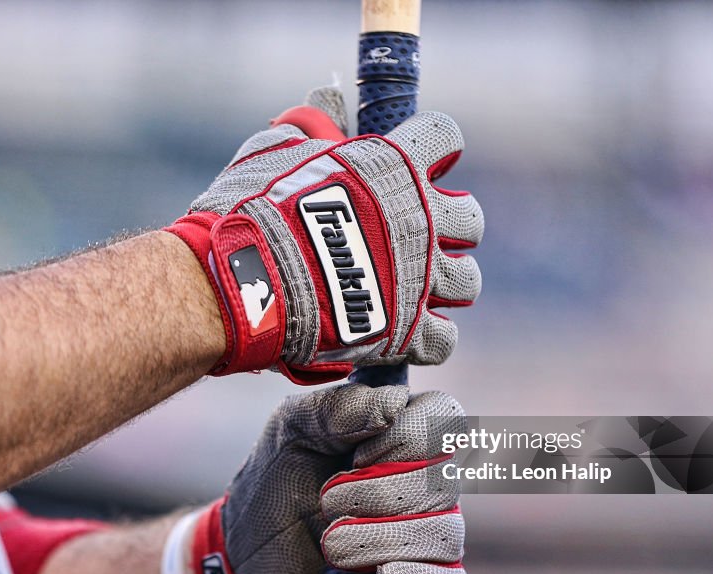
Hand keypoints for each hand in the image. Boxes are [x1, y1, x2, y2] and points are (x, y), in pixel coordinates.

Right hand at [166, 88, 482, 383]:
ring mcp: (419, 278)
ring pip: (466, 280)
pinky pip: (444, 338)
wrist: (242, 282)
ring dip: (444, 283)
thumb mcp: (272, 152)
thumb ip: (310, 124)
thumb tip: (328, 97)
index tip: (420, 163)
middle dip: (450, 226)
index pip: (443, 137)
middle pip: (470, 218)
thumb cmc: (250, 212)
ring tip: (415, 288)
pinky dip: (429, 337)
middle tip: (420, 235)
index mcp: (393, 167)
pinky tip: (406, 331)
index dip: (434, 150)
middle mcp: (420, 220)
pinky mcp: (408, 331)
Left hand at [184, 383, 468, 573]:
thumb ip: (335, 408)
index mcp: (401, 433)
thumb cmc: (275, 484)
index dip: (409, 436)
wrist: (246, 558)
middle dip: (378, 493)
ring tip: (330, 544)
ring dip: (380, 538)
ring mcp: (427, 536)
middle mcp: (426, 481)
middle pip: (444, 479)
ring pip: (446, 533)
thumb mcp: (290, 432)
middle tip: (326, 500)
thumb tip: (394, 406)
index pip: (444, 416)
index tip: (357, 455)